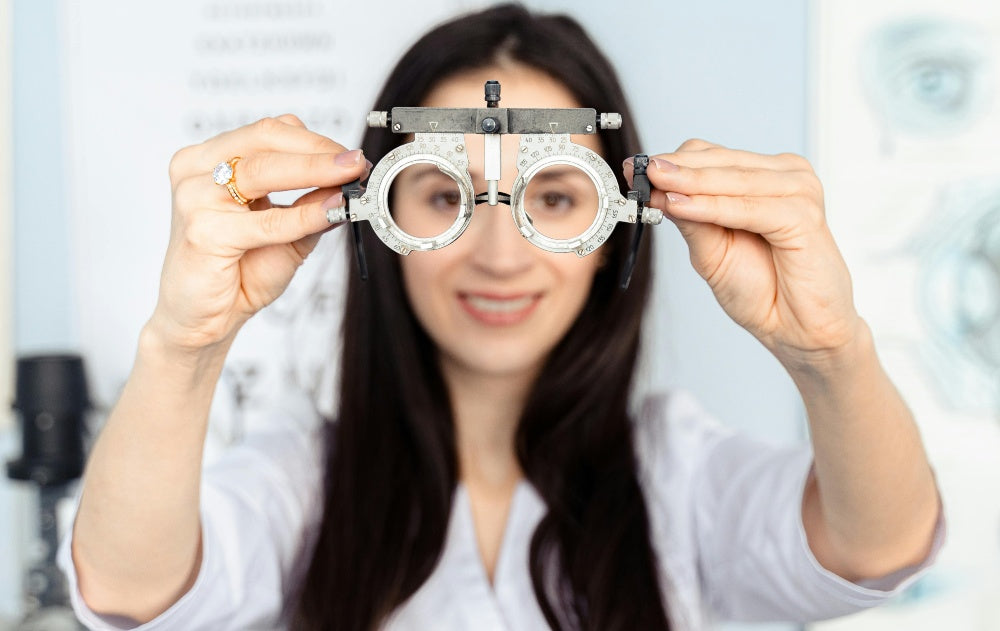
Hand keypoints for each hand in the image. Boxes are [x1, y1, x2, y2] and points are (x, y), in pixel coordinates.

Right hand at [150, 115, 368, 351]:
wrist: (204, 320)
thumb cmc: (239, 272)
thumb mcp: (288, 231)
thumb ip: (312, 203)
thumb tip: (350, 178)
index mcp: (209, 160)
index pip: (269, 132)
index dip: (315, 140)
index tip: (352, 156)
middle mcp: (196, 170)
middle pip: (265, 140)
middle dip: (319, 151)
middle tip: (357, 162)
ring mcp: (195, 197)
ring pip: (263, 170)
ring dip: (315, 171)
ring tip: (350, 177)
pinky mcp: (203, 231)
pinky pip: (267, 220)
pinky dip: (304, 215)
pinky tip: (333, 211)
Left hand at [626, 139, 860, 366]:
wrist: (797, 331)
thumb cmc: (761, 291)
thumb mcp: (710, 250)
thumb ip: (690, 217)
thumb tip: (656, 189)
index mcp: (763, 178)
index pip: (711, 156)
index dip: (671, 162)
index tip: (633, 169)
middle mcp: (784, 177)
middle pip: (721, 161)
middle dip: (675, 170)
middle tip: (637, 172)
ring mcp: (798, 192)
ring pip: (732, 179)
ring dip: (690, 185)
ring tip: (652, 188)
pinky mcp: (804, 215)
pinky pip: (748, 207)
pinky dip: (712, 207)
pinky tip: (680, 207)